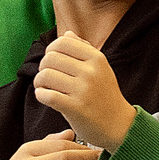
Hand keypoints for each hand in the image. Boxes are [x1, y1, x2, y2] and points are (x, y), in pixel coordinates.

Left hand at [34, 32, 135, 151]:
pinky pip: (47, 95)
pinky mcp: (75, 108)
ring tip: (44, 87)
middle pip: (50, 58)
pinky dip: (40, 95)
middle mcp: (90, 72)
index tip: (52, 62)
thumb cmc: (105, 95)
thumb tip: (67, 34)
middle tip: (47, 78)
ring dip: (39, 82)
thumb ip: (84, 49)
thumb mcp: (101, 68)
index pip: (62, 42)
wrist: (119, 125)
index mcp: (96, 58)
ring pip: (45, 75)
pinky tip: (44, 96)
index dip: (51, 50)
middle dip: (43, 67)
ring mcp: (83, 90)